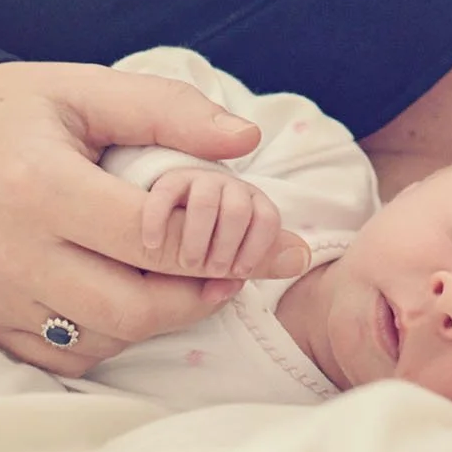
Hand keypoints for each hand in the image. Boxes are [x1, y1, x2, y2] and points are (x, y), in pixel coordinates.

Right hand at [0, 61, 310, 377]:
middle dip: (197, 298)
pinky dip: (108, 339)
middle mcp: (11, 253)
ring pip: (100, 340)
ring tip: (187, 283)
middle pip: (130, 308)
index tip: (267, 245)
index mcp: (42, 188)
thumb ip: (168, 111)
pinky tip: (128, 301)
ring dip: (156, 321)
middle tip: (233, 274)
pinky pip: (61, 356)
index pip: (150, 240)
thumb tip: (246, 142)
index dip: (219, 248)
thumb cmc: (5, 110)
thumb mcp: (84, 88)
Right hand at [141, 169, 285, 278]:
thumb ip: (249, 266)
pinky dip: (158, 219)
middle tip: (210, 271)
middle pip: (239, 211)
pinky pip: (166, 193)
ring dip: (197, 238)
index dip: (258, 247)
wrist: (167, 216)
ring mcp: (200, 180)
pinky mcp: (167, 181)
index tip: (239, 270)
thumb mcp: (228, 262)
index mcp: (252, 205)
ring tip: (186, 264)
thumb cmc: (205, 252)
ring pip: (206, 203)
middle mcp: (230, 188)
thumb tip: (300, 259)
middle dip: (226, 246)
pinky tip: (152, 243)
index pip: (268, 218)